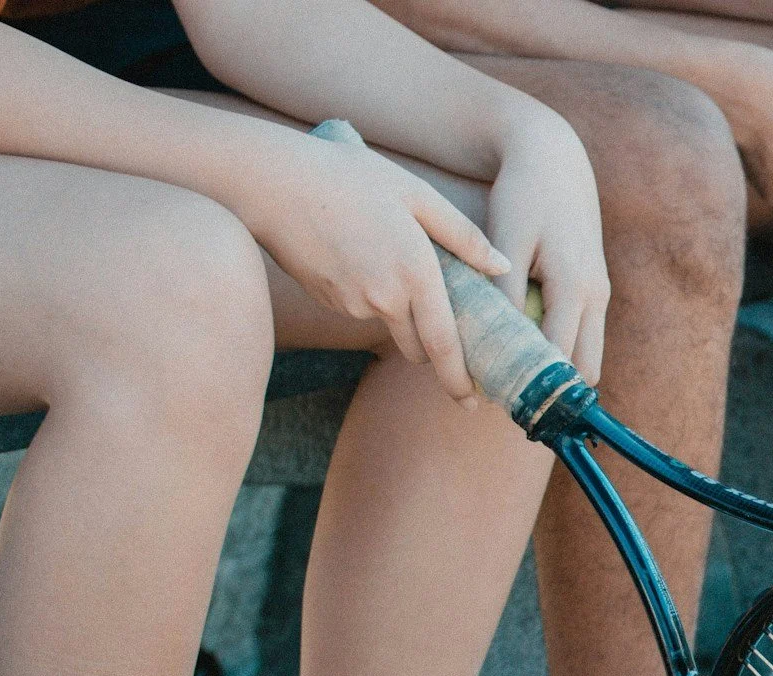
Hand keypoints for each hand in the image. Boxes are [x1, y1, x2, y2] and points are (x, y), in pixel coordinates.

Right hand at [238, 131, 509, 403]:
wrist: (270, 182)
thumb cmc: (347, 176)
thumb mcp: (414, 194)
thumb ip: (463, 235)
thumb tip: (502, 267)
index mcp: (415, 273)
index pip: (444, 345)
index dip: (459, 379)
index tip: (471, 401)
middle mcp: (385, 298)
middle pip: (419, 348)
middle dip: (433, 348)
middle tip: (448, 336)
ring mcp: (352, 304)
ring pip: (390, 326)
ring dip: (401, 314)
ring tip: (389, 259)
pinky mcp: (328, 301)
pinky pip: (361, 309)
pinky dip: (371, 295)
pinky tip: (357, 253)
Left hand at [483, 116, 611, 382]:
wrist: (554, 159)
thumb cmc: (523, 194)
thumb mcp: (507, 237)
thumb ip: (505, 292)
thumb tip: (499, 345)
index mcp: (575, 286)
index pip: (558, 357)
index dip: (531, 384)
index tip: (498, 401)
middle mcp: (596, 296)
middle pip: (584, 369)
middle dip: (551, 388)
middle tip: (508, 399)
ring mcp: (600, 294)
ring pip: (589, 357)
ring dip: (558, 371)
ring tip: (515, 380)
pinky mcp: (596, 289)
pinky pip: (584, 336)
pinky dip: (561, 350)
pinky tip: (526, 349)